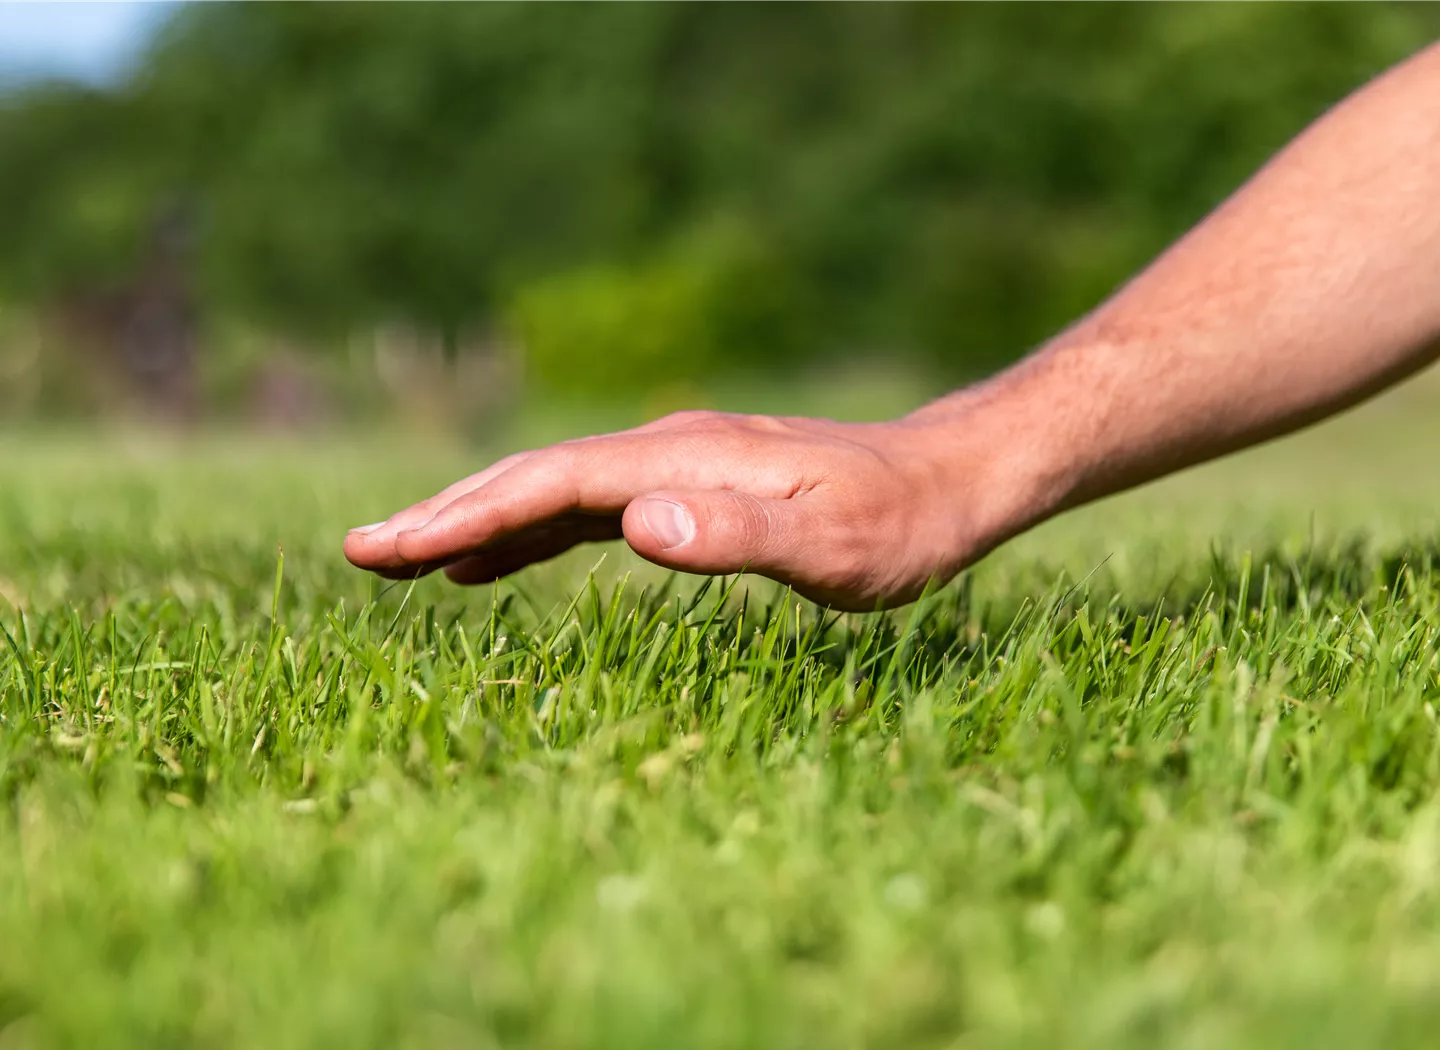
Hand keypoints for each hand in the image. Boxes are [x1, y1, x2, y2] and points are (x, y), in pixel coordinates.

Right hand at [343, 410, 1009, 609]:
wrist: (950, 477)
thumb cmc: (901, 524)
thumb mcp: (837, 544)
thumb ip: (740, 537)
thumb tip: (633, 525)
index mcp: (684, 461)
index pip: (550, 485)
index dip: (465, 517)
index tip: (388, 550)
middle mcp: (667, 450)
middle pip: (531, 477)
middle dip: (443, 514)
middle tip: (357, 552)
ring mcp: (675, 464)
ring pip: (550, 490)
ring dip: (474, 521)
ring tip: (399, 558)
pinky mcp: (688, 486)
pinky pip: (585, 507)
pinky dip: (527, 531)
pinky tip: (495, 560)